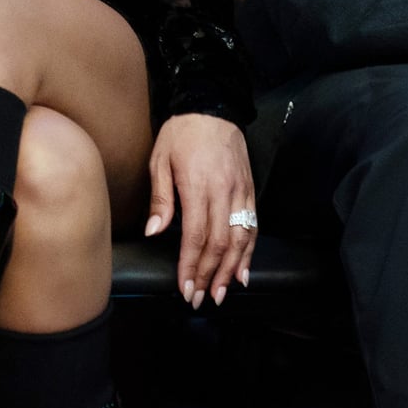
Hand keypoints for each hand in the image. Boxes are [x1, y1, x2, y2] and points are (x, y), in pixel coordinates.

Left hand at [144, 112, 256, 307]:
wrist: (211, 108)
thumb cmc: (180, 134)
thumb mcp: (159, 161)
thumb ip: (161, 198)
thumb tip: (155, 232)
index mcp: (197, 186)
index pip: (195, 236)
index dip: (191, 266)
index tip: (186, 287)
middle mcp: (223, 193)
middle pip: (219, 244)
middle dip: (210, 275)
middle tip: (201, 299)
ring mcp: (240, 193)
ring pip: (240, 239)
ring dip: (232, 270)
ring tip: (222, 293)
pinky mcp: (250, 191)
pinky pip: (253, 226)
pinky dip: (250, 251)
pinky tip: (244, 270)